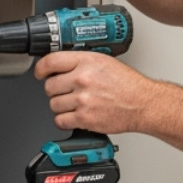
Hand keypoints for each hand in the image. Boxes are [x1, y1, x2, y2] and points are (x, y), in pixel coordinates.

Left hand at [33, 51, 152, 133]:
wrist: (143, 103)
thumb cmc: (127, 84)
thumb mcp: (104, 62)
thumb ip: (80, 63)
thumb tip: (59, 67)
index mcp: (86, 61)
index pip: (50, 62)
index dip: (40, 69)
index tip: (40, 73)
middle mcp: (83, 79)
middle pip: (49, 86)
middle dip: (55, 90)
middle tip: (66, 92)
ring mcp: (83, 99)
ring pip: (53, 104)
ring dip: (60, 106)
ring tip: (75, 104)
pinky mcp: (85, 118)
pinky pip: (60, 121)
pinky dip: (65, 120)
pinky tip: (75, 116)